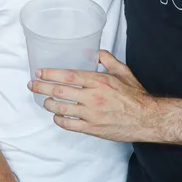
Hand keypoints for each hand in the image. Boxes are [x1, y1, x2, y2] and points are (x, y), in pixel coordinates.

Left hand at [28, 51, 161, 142]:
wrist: (148, 118)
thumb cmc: (136, 96)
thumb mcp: (123, 71)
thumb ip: (106, 59)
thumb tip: (94, 51)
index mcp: (99, 81)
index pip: (68, 75)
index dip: (50, 74)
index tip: (39, 72)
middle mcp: (93, 97)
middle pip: (60, 92)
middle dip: (42, 88)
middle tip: (32, 85)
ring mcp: (92, 115)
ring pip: (61, 109)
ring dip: (48, 104)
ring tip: (44, 100)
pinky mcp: (93, 129)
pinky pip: (69, 125)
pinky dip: (59, 119)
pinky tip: (57, 115)